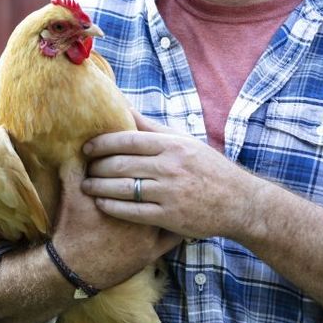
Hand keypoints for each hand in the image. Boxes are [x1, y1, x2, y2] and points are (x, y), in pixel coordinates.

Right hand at [51, 157, 180, 289]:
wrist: (73, 268)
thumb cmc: (72, 229)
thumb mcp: (71, 196)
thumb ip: (74, 171)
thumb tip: (71, 152)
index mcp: (127, 193)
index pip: (145, 167)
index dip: (147, 158)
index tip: (149, 153)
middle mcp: (144, 212)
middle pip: (163, 187)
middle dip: (166, 176)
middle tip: (166, 168)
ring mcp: (150, 234)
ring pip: (172, 210)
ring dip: (174, 198)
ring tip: (176, 187)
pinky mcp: (152, 252)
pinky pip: (173, 237)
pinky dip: (177, 227)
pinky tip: (178, 217)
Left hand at [81, 108, 262, 240]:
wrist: (239, 202)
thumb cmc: (208, 168)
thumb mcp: (184, 141)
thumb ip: (152, 127)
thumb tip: (124, 106)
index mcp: (172, 145)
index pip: (128, 140)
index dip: (102, 143)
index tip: (87, 147)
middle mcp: (170, 167)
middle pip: (121, 164)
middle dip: (96, 166)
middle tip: (84, 167)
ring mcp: (169, 193)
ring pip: (123, 188)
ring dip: (98, 187)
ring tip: (86, 185)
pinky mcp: (169, 216)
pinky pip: (132, 211)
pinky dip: (112, 207)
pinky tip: (102, 203)